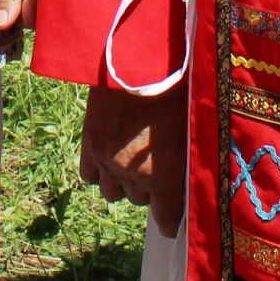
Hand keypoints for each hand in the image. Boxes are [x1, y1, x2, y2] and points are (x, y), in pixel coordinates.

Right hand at [81, 84, 187, 235]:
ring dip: (123, 182)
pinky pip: (90, 175)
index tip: (171, 222)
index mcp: (163, 174)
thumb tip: (186, 178)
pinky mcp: (89, 143)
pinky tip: (109, 157)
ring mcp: (108, 160)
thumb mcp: (190, 126)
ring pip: (113, 191)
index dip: (169, 222)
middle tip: (157, 168)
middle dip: (149, 189)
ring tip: (132, 162)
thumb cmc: (176, 88)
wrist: (138, 58)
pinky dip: (99, 170)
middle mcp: (133, 174)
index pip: (165, 217)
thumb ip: (186, 159)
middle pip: (140, 200)